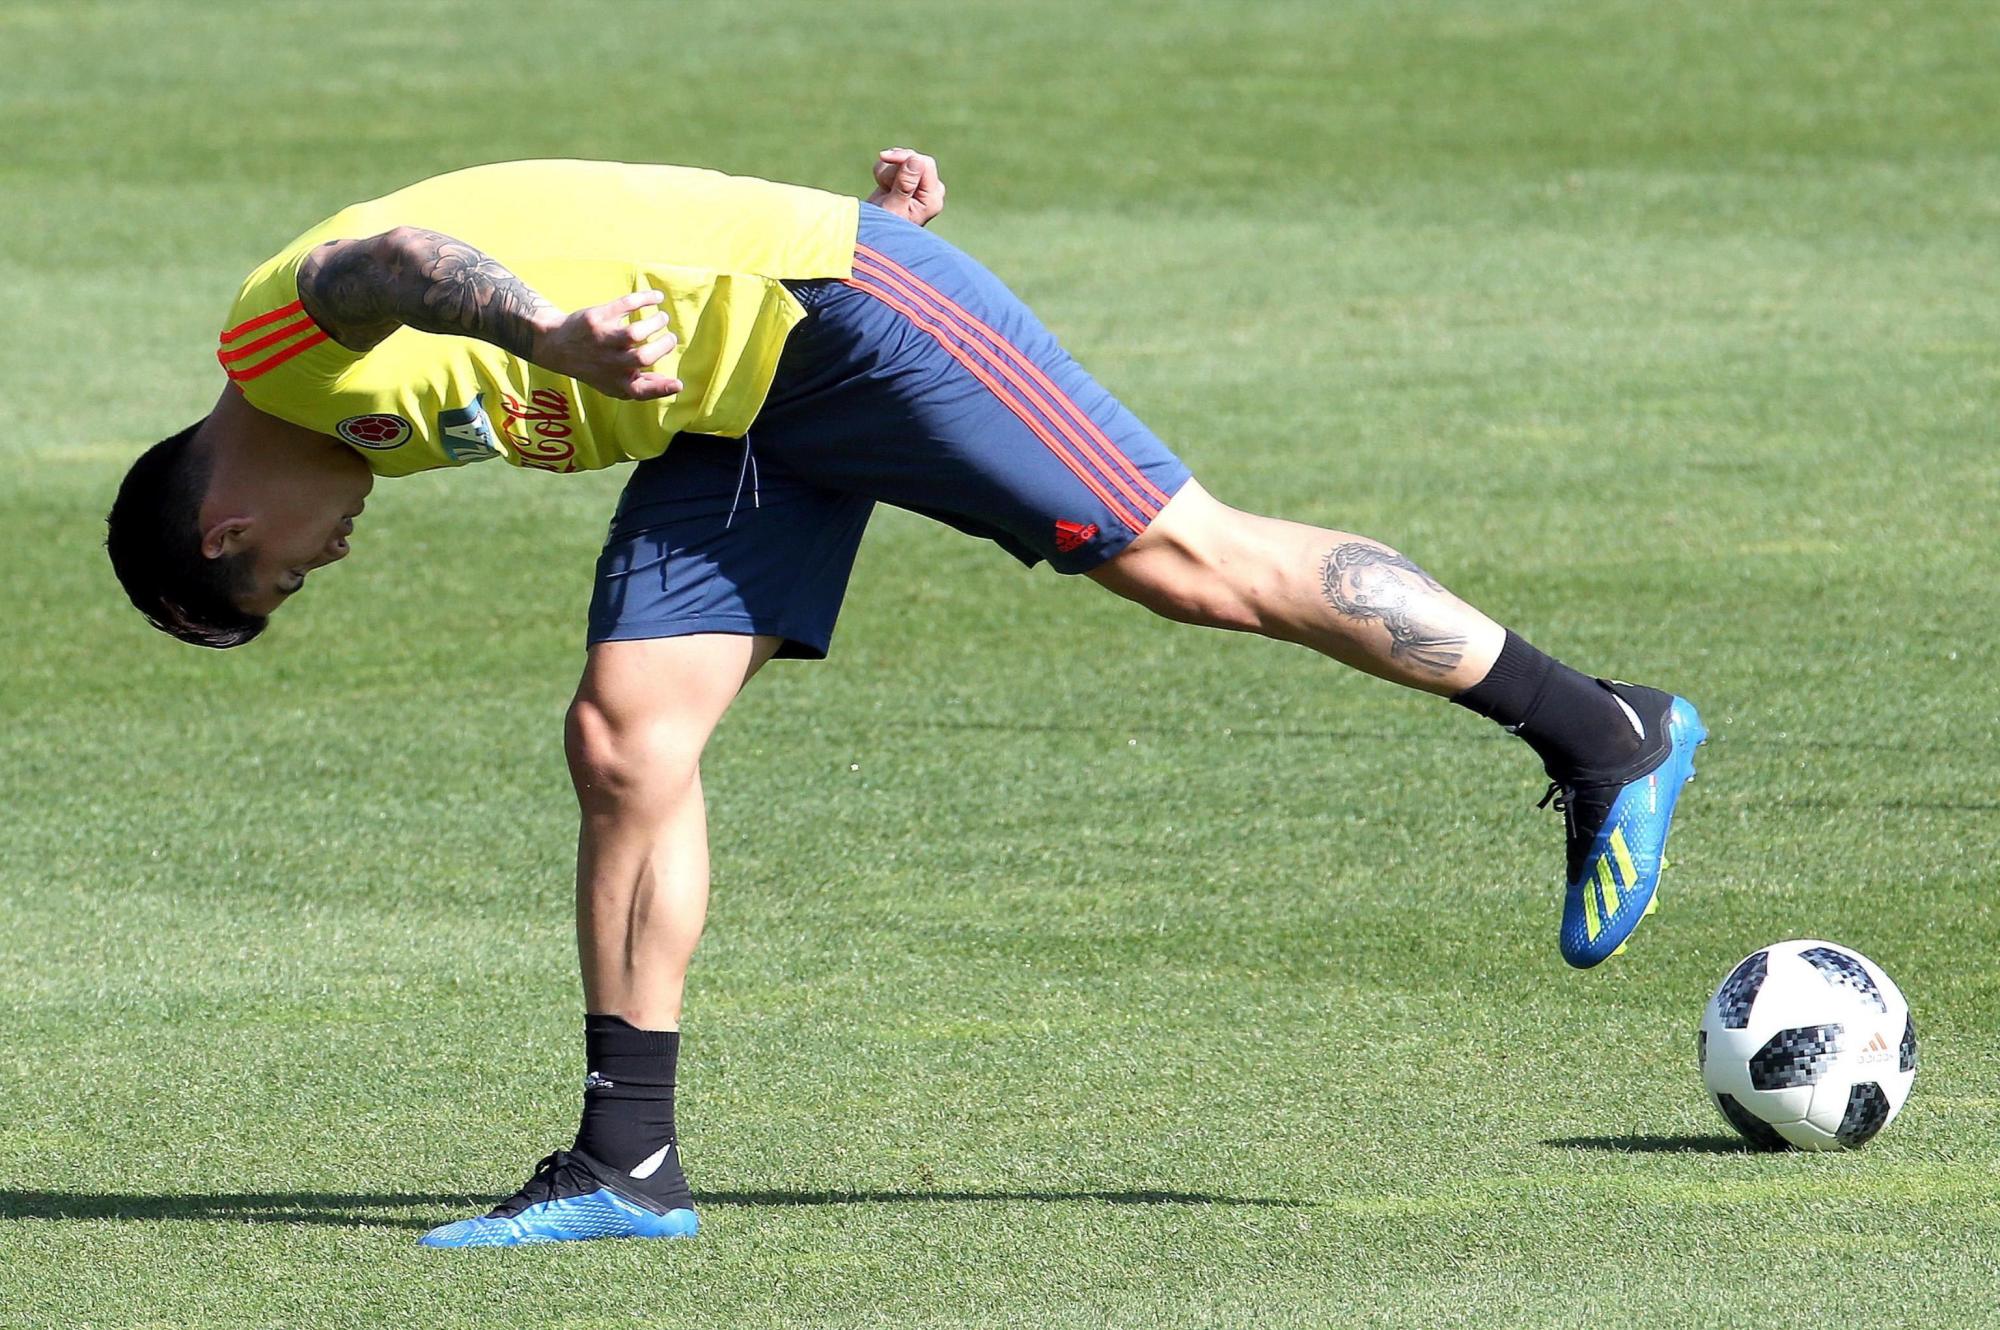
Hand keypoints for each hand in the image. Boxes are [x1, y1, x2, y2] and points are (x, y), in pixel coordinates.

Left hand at [529, 290, 682, 400]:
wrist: (557, 347)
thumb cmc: (595, 366)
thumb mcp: (614, 384)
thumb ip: (643, 385)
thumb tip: (675, 386)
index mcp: (617, 383)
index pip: (640, 391)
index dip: (661, 389)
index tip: (679, 383)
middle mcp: (609, 364)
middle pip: (643, 357)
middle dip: (663, 346)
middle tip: (670, 337)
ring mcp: (602, 340)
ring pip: (634, 333)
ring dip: (655, 322)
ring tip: (662, 318)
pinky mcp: (595, 318)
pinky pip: (625, 305)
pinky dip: (645, 298)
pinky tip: (656, 297)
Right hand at [867, 147, 945, 225]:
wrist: (873, 233)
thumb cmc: (883, 227)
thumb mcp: (893, 207)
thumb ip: (905, 184)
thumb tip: (916, 159)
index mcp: (932, 198)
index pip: (925, 164)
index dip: (905, 157)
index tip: (883, 157)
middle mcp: (931, 190)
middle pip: (913, 159)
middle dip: (893, 168)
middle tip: (883, 186)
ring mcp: (921, 185)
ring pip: (903, 159)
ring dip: (887, 172)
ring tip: (884, 191)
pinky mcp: (910, 180)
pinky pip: (895, 162)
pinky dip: (884, 173)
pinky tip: (884, 188)